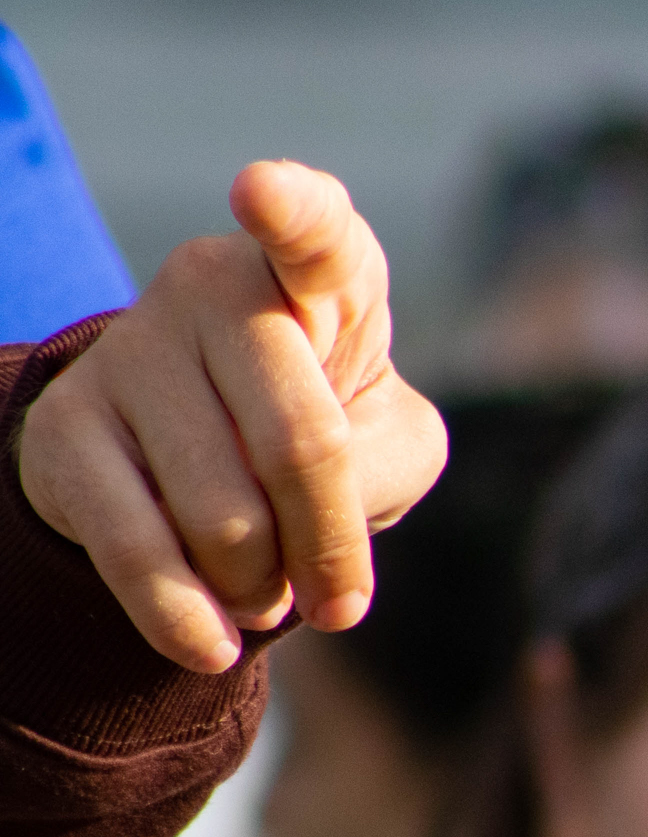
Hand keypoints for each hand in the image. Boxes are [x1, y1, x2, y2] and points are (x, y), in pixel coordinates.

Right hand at [17, 159, 447, 672]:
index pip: (313, 229)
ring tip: (266, 591)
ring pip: (223, 515)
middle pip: (300, 445)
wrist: (200, 449)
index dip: (293, 211)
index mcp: (318, 271)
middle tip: (336, 598)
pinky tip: (212, 645)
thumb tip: (317, 552)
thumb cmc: (326, 425)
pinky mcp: (66, 427)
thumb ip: (385, 465)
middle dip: (328, 548)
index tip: (264, 192)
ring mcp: (132, 348)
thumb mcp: (392, 440)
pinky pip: (135, 546)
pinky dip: (183, 617)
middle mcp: (215, 283)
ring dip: (262, 587)